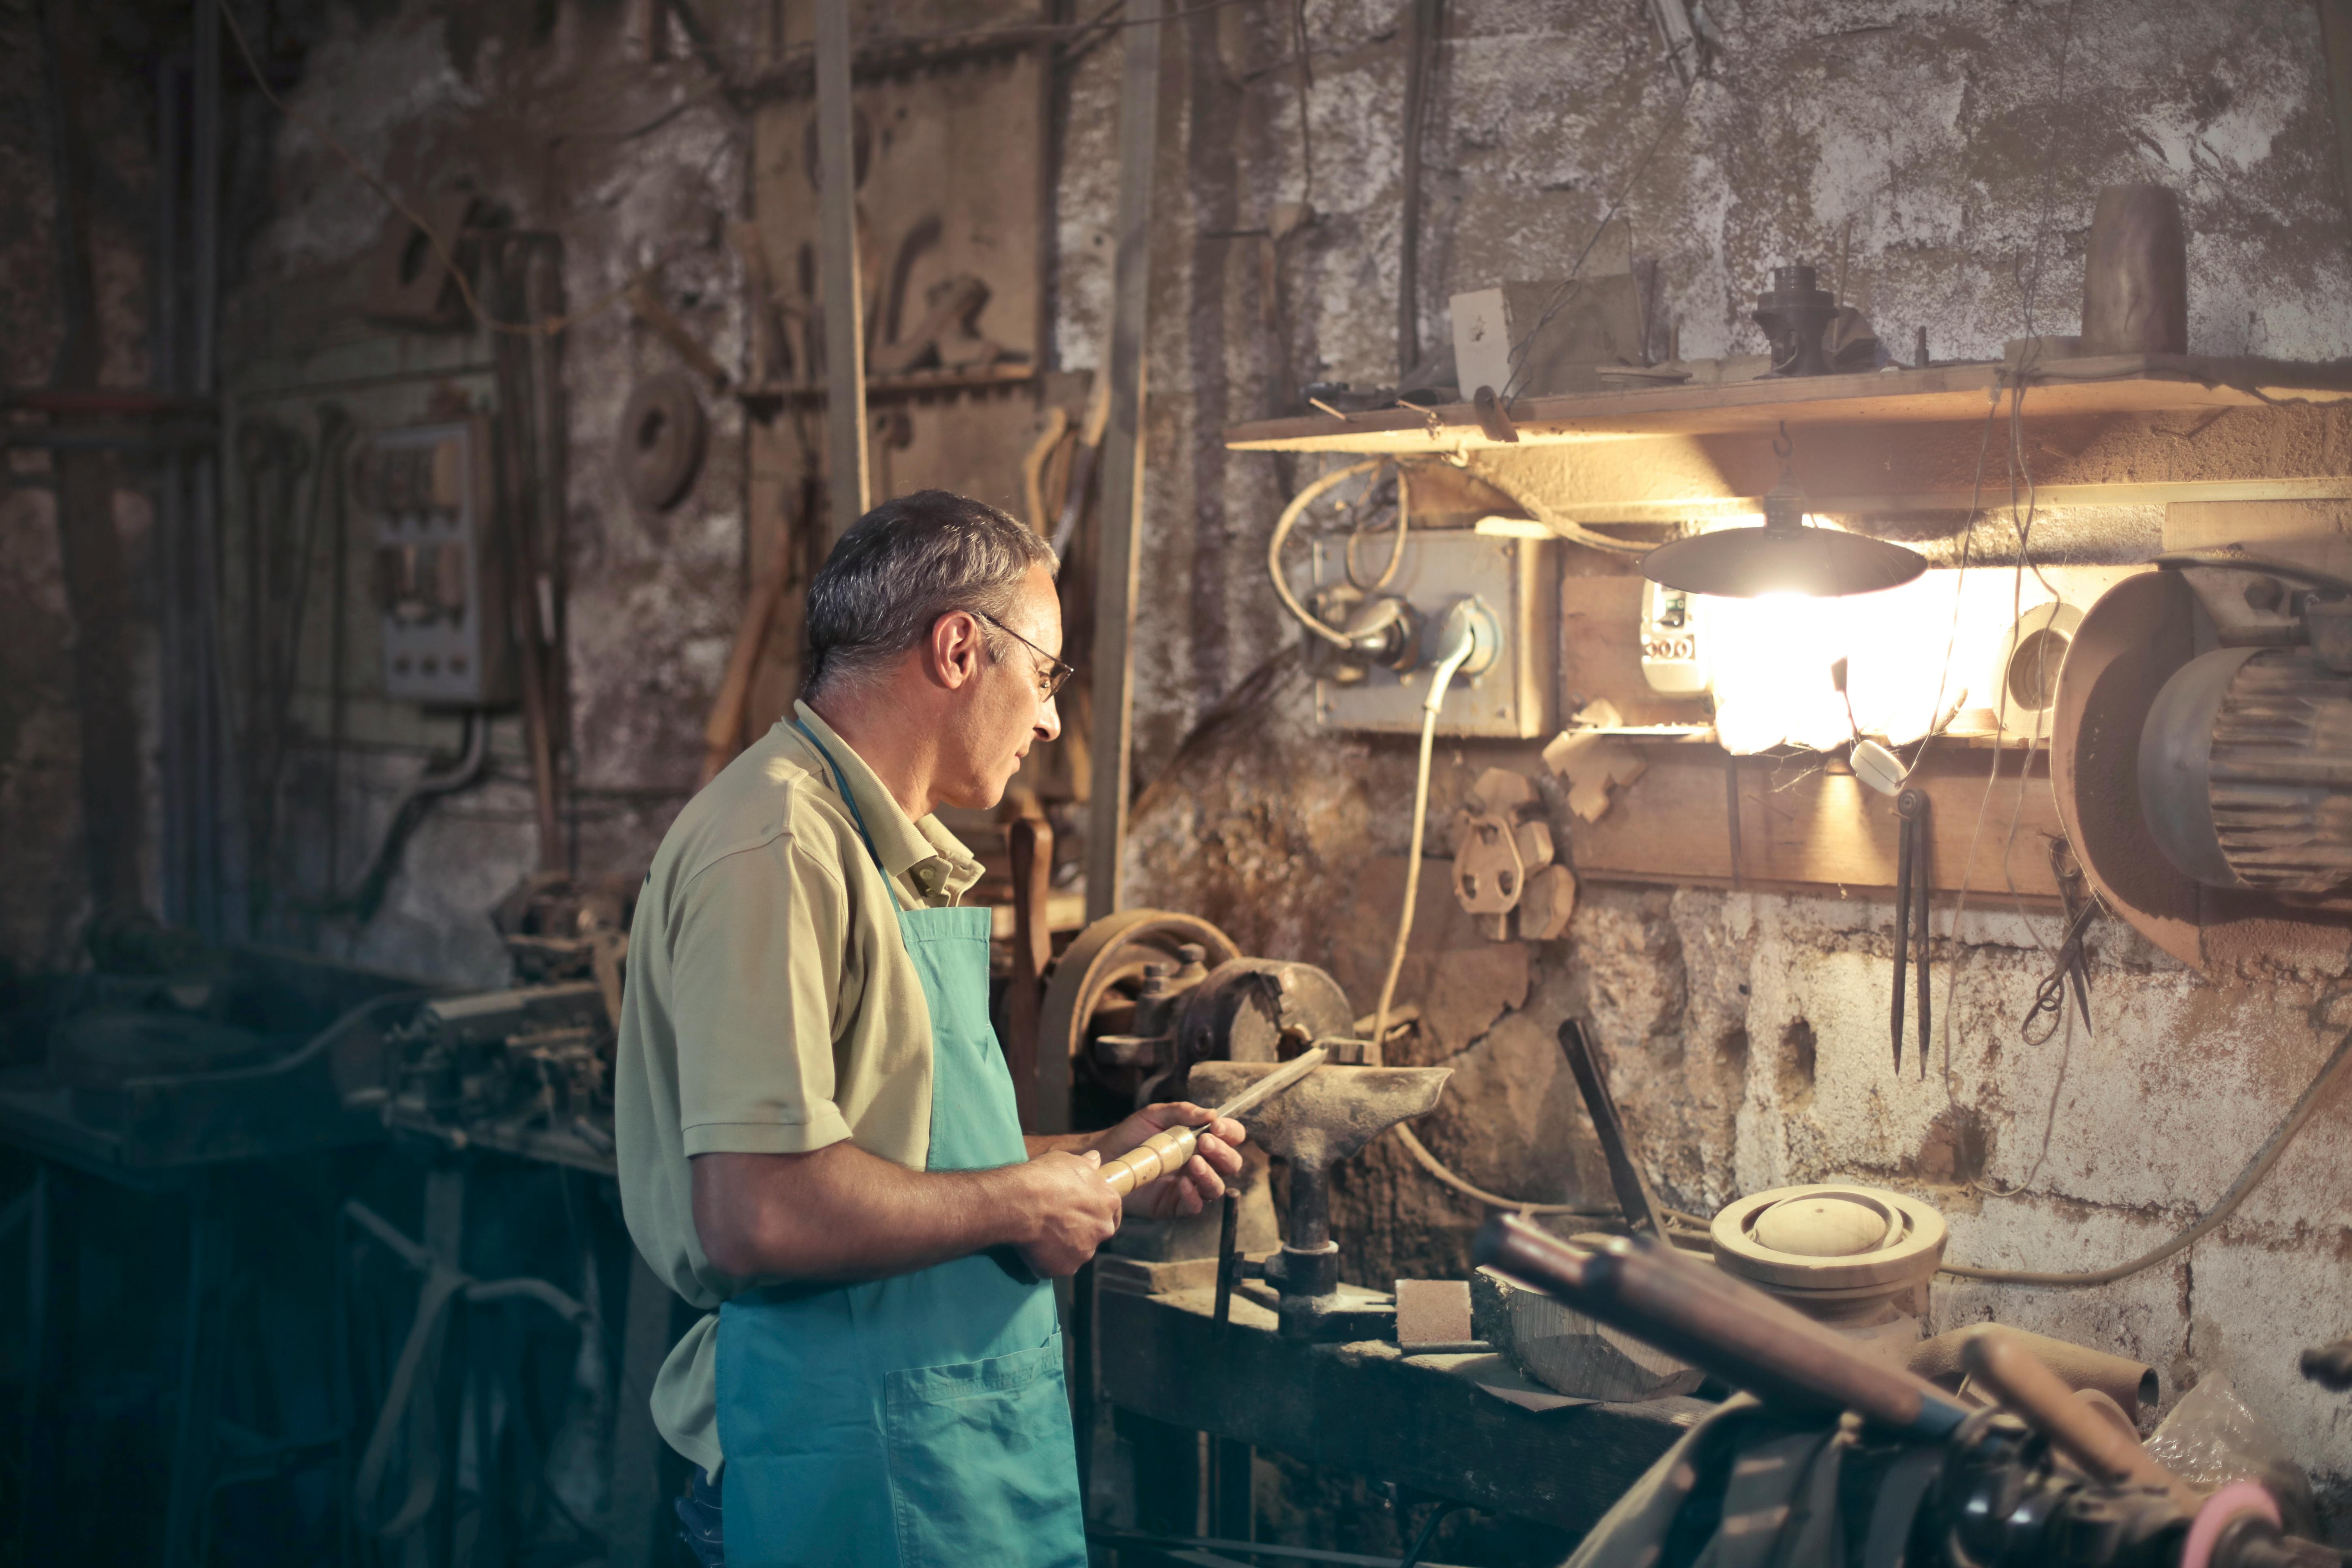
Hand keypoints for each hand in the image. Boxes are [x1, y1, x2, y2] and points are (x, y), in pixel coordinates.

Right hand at [1007, 1150, 1121, 1276]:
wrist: (1019, 1202)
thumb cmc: (1044, 1177)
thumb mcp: (1068, 1160)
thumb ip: (1086, 1165)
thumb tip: (1095, 1159)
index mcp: (1109, 1202)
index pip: (1112, 1210)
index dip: (1097, 1209)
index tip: (1084, 1207)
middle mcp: (1102, 1230)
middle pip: (1096, 1232)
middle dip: (1082, 1229)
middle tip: (1059, 1220)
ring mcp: (1084, 1252)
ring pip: (1077, 1250)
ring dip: (1065, 1245)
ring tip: (1042, 1232)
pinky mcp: (1064, 1268)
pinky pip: (1057, 1264)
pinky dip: (1048, 1259)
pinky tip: (1034, 1246)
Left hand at [1104, 1102, 1246, 1219]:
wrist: (1105, 1158)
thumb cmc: (1131, 1134)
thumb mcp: (1155, 1115)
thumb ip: (1182, 1112)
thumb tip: (1212, 1113)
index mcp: (1201, 1140)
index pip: (1231, 1137)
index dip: (1231, 1132)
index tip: (1216, 1127)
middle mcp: (1201, 1163)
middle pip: (1231, 1164)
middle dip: (1223, 1153)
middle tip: (1204, 1142)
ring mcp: (1190, 1185)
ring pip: (1217, 1187)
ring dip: (1210, 1175)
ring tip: (1193, 1163)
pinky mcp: (1175, 1205)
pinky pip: (1195, 1207)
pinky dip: (1193, 1197)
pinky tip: (1181, 1184)